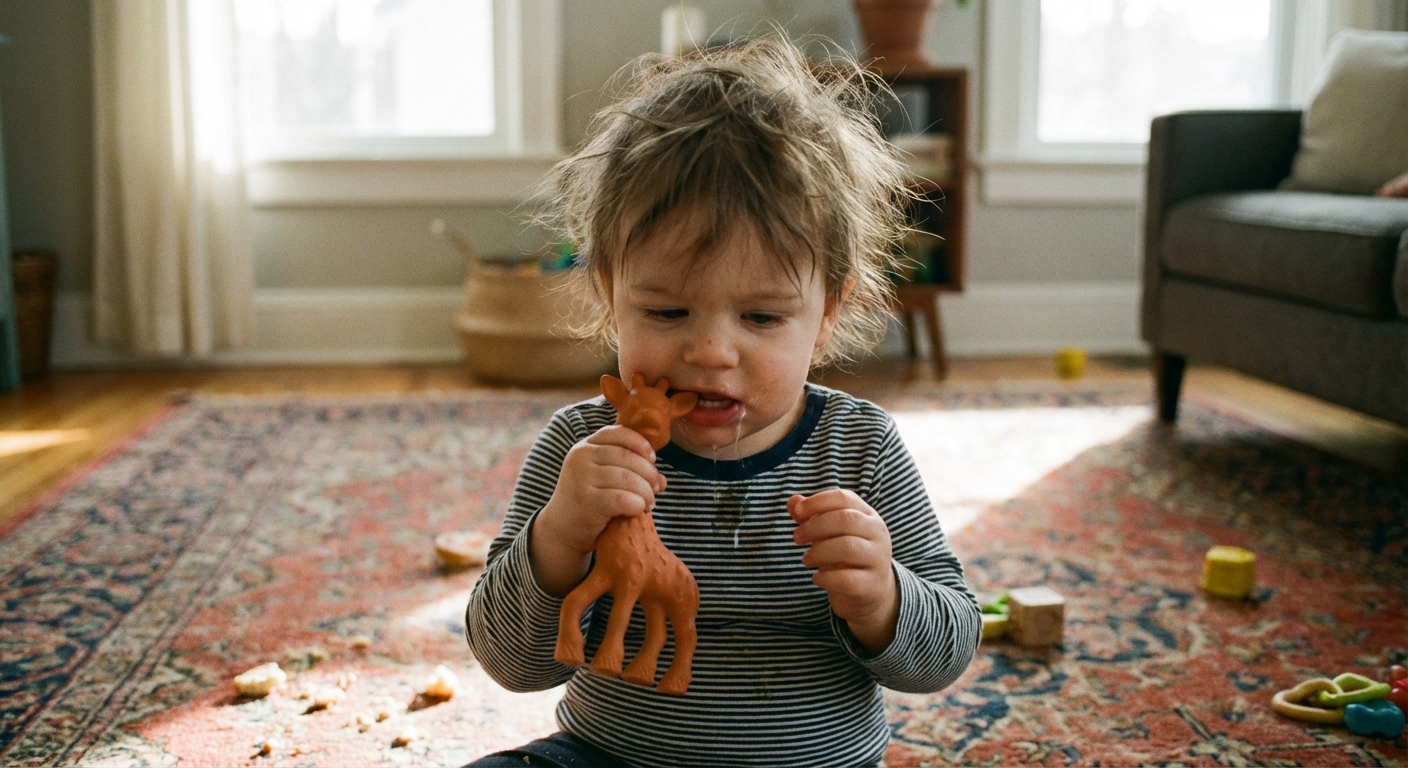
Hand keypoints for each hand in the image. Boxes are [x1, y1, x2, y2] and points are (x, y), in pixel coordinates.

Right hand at [531, 425, 665, 595]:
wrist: (561, 530)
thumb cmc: (589, 501)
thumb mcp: (604, 479)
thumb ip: (629, 471)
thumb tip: (662, 481)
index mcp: (585, 446)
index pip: (618, 432)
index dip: (640, 443)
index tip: (652, 460)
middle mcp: (580, 457)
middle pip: (627, 456)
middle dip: (649, 474)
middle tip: (656, 489)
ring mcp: (581, 478)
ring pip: (627, 478)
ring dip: (646, 492)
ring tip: (649, 503)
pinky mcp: (586, 501)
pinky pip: (622, 498)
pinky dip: (637, 504)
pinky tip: (639, 510)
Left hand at [789, 490, 898, 653]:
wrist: (871, 591)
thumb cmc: (845, 556)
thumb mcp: (829, 533)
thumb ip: (810, 516)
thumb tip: (793, 501)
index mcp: (868, 515)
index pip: (843, 498)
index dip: (817, 502)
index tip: (797, 512)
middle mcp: (878, 534)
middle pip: (845, 520)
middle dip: (814, 527)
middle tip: (796, 538)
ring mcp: (878, 560)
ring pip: (847, 547)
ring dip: (818, 552)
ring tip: (806, 559)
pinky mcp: (871, 585)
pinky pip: (845, 579)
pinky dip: (825, 578)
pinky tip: (816, 578)